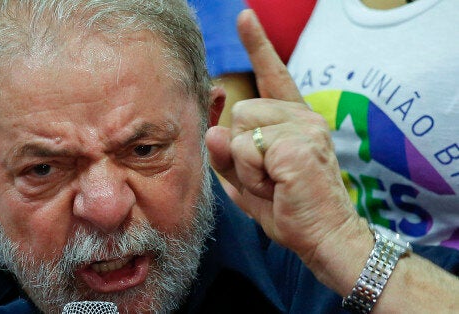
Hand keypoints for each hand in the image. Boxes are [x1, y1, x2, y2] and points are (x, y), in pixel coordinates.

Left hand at [205, 9, 361, 263]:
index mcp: (294, 120)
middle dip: (242, 151)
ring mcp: (304, 127)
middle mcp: (303, 116)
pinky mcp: (297, 145)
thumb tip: (214, 130)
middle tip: (268, 177)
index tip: (245, 17)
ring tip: (273, 183)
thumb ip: (227, 154)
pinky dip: (251, 176)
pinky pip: (246, 150)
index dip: (257, 45)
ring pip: (240, 131)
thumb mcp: (246, 180)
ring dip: (245, 165)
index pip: (273, 75)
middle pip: (240, 112)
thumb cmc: (288, 208)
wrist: (324, 238)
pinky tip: (277, 186)